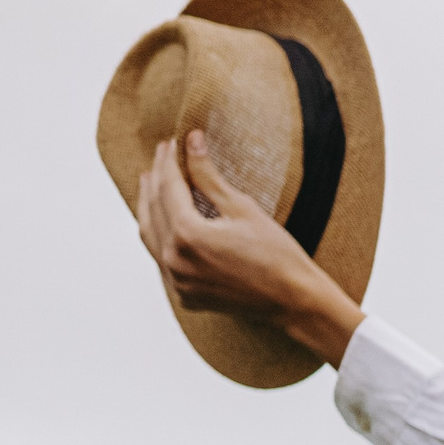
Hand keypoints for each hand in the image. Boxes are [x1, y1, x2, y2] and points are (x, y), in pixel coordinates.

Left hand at [135, 131, 362, 363]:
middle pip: (154, 208)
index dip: (170, 161)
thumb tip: (192, 142)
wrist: (295, 302)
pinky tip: (163, 222)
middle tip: (162, 155)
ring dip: (148, 206)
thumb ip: (209, 177)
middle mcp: (175, 260)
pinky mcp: (185, 295)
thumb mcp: (243, 209)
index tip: (171, 142)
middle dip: (157, 178)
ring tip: (150, 183)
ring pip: (149, 234)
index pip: (169, 187)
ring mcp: (177, 281)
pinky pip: (161, 258)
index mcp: (189, 235)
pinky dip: (158, 235)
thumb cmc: (278, 256)